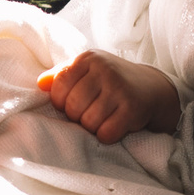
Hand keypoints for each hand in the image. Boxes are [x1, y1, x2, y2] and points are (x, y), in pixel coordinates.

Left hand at [39, 50, 179, 143]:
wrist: (153, 88)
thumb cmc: (112, 81)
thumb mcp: (88, 70)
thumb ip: (61, 75)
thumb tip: (40, 84)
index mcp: (88, 59)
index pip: (58, 86)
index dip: (61, 102)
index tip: (72, 104)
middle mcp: (104, 69)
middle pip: (72, 107)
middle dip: (78, 117)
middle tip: (91, 113)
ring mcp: (120, 88)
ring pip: (88, 123)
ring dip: (93, 128)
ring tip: (104, 118)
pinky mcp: (133, 108)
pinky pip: (106, 133)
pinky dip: (108, 135)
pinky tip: (115, 125)